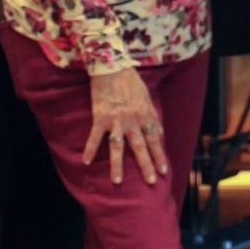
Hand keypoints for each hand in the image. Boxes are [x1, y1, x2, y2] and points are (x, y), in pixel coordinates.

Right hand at [83, 66, 169, 184]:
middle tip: (151, 181)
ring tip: (117, 181)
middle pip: (140, 147)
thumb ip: (153, 116)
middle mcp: (132, 121)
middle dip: (146, 165)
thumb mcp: (147, 97)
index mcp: (145, 116)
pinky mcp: (100, 117)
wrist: (112, 67)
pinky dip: (90, 148)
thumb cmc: (130, 81)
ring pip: (117, 147)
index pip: (155, 140)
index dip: (159, 155)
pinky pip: (95, 136)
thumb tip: (159, 132)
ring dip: (117, 165)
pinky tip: (85, 161)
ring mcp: (116, 121)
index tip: (164, 170)